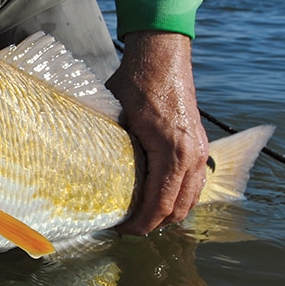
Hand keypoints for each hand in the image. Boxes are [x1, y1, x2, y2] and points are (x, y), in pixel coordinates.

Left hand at [105, 31, 209, 234]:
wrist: (161, 55)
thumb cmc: (135, 83)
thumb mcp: (115, 117)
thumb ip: (108, 148)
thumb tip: (83, 174)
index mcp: (173, 152)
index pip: (160, 204)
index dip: (141, 224)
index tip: (121, 230)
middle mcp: (193, 155)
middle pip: (179, 209)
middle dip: (155, 224)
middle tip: (128, 227)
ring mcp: (201, 150)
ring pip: (191, 198)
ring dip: (169, 212)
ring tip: (142, 216)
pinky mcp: (200, 144)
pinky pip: (195, 182)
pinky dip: (180, 196)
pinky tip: (159, 197)